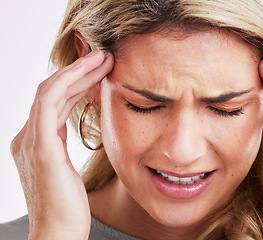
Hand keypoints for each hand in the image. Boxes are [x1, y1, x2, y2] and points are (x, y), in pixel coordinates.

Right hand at [10, 50, 113, 239]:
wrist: (58, 235)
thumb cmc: (68, 208)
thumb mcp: (66, 170)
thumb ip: (63, 147)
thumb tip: (72, 128)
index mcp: (35, 142)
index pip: (54, 102)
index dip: (77, 83)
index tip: (100, 71)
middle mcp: (27, 137)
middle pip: (52, 92)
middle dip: (79, 72)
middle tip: (104, 57)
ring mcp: (30, 141)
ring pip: (51, 91)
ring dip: (78, 72)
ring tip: (103, 59)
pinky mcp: (40, 148)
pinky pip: (50, 103)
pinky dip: (69, 83)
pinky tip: (92, 73)